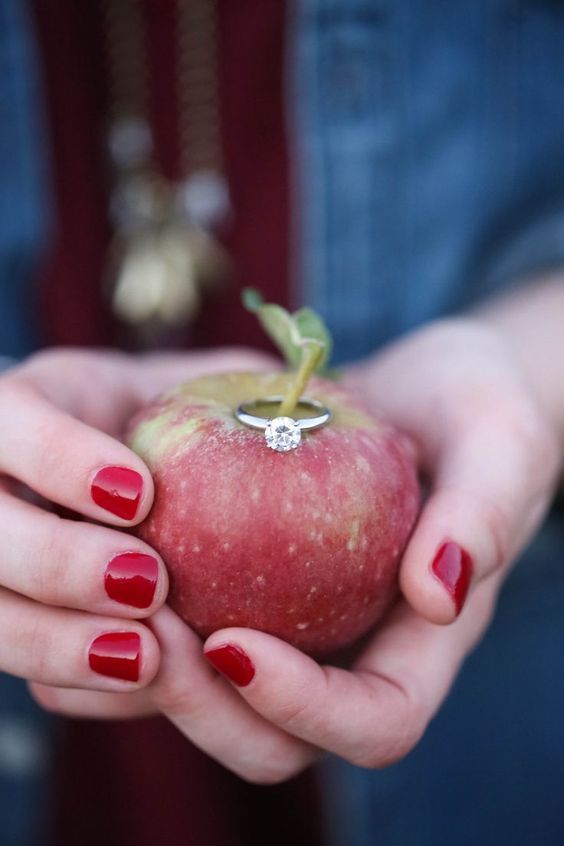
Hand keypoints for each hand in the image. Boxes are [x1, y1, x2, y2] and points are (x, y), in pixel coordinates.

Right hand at [0, 345, 271, 696]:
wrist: (139, 469)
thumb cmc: (178, 413)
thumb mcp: (196, 381)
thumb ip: (227, 387)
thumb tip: (294, 403)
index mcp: (17, 411)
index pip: (6, 418)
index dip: (58, 457)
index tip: (140, 494)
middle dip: (56, 561)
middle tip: (146, 581)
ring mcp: (0, 562)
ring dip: (57, 642)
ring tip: (146, 655)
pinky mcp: (22, 621)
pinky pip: (30, 669)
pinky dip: (77, 683)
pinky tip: (140, 683)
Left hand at [33, 319, 561, 782]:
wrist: (437, 388)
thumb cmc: (483, 410)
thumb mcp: (502, 443)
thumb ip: (483, 515)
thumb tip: (440, 592)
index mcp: (424, 641)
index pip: (376, 720)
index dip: (305, 709)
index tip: (233, 643)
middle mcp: (359, 649)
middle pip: (280, 737)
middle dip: (206, 707)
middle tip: (145, 630)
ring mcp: (307, 623)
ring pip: (225, 697)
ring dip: (161, 673)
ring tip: (113, 598)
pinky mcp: (263, 584)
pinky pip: (202, 625)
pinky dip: (153, 616)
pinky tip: (113, 561)